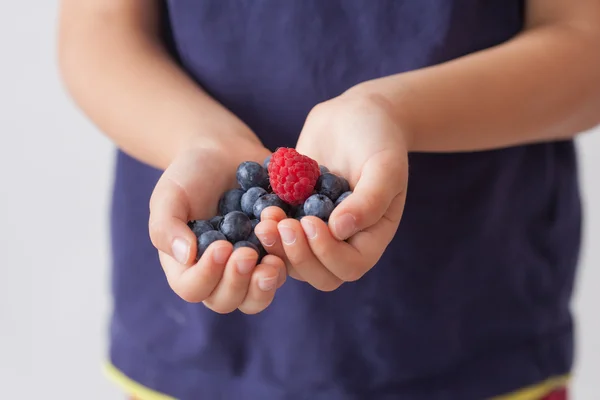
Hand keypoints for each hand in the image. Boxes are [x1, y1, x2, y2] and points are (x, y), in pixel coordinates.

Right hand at [149, 139, 285, 313]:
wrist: (223, 152)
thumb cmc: (189, 175)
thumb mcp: (168, 195)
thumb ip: (166, 227)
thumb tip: (185, 257)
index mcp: (187, 266)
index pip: (193, 289)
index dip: (208, 275)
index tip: (221, 246)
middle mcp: (218, 274)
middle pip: (228, 301)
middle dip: (239, 283)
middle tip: (248, 253)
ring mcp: (250, 266)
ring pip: (258, 296)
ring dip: (266, 281)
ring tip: (272, 257)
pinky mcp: (276, 252)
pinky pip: (287, 269)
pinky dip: (289, 257)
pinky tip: (288, 232)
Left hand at [255, 92, 408, 290]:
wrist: (354, 114)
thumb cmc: (378, 137)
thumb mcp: (384, 166)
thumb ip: (369, 200)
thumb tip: (340, 230)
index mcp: (371, 236)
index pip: (349, 266)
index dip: (327, 253)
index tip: (310, 222)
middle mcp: (344, 241)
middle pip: (319, 273)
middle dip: (295, 254)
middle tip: (279, 224)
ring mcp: (316, 230)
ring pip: (293, 259)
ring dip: (276, 244)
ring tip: (265, 216)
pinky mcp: (294, 214)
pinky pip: (277, 234)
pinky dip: (265, 226)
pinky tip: (256, 206)